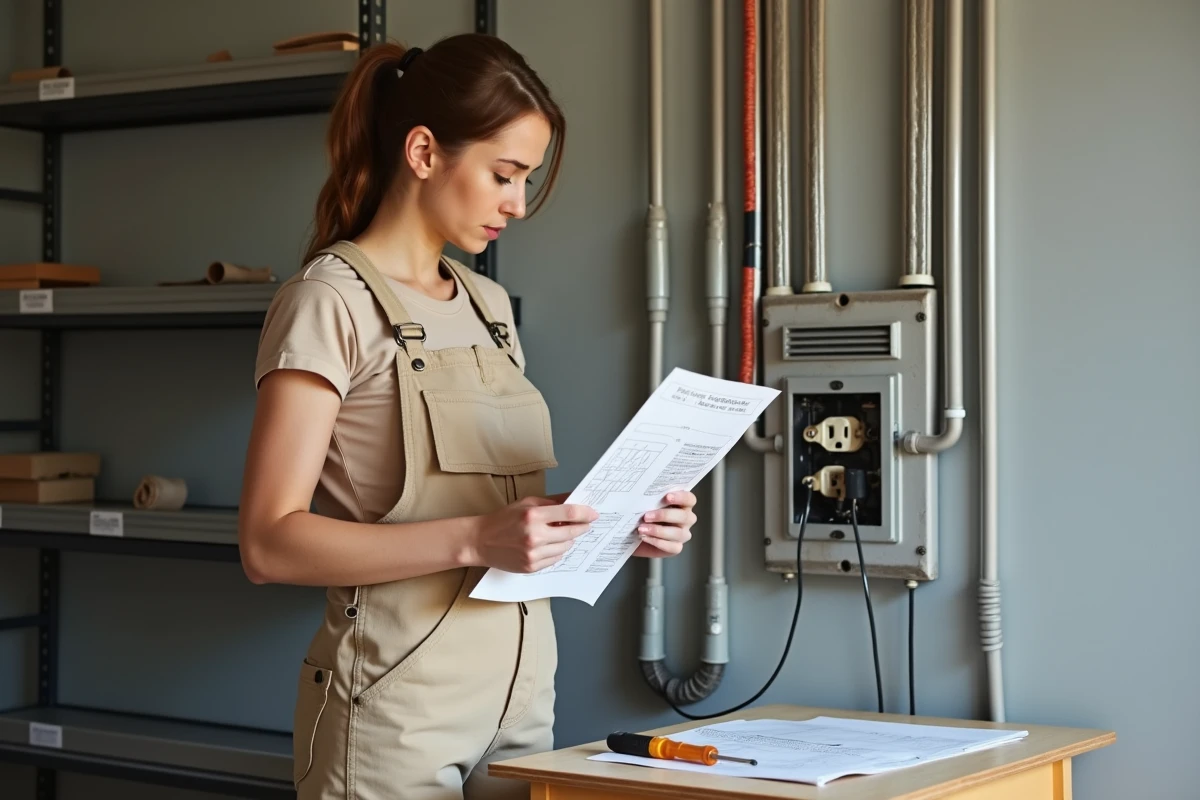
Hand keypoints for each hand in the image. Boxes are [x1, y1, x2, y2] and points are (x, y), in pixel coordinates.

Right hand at [471, 496, 598, 572]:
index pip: (569, 514)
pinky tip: (548, 544)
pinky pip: (556, 559)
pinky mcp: (531, 567)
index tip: (594, 514)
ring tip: (559, 534)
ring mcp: (533, 554)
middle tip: (584, 524)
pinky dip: (557, 551)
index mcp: (533, 516)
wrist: (481, 541)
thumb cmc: (503, 519)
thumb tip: (574, 498)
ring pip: (566, 547)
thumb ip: (552, 502)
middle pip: (571, 533)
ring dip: (568, 540)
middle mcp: (534, 536)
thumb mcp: (527, 503)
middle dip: (581, 527)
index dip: (585, 513)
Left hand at [633, 491, 696, 557]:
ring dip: (658, 530)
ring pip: (678, 533)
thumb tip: (642, 492)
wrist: (633, 533)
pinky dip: (657, 542)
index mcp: (682, 504)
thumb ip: (649, 497)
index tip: (667, 496)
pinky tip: (645, 537)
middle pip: (685, 517)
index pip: (689, 499)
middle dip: (665, 515)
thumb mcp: (644, 502)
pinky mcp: (676, 548)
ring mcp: (682, 534)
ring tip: (642, 528)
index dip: (681, 497)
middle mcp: (686, 519)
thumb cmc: (641, 513)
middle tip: (646, 516)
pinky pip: (672, 547)